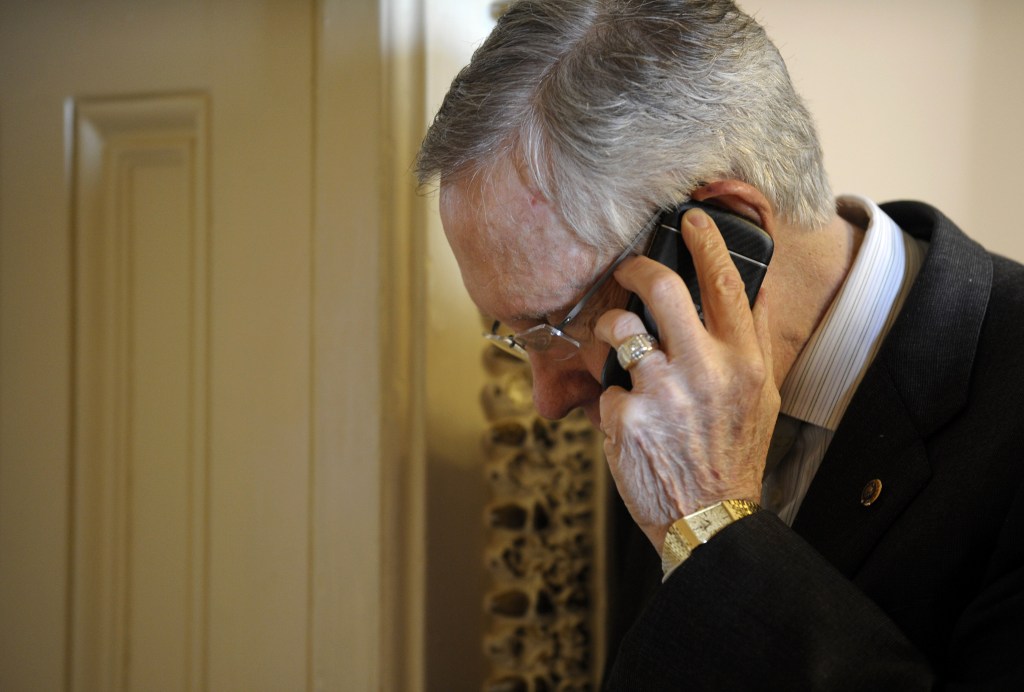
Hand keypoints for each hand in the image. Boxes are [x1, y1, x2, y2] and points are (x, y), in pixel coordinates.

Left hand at [595, 208, 779, 552]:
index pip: (725, 283)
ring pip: (620, 330)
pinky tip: (628, 419)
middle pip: (662, 288)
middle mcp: (705, 371)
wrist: (711, 520)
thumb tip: (755, 285)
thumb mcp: (764, 396)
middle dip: (636, 268)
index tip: (690, 218)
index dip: (705, 241)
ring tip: (620, 350)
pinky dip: (612, 398)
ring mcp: (661, 394)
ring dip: (612, 332)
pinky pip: (604, 386)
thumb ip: (755, 338)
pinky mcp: (624, 419)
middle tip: (627, 268)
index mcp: (743, 361)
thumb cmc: (734, 454)